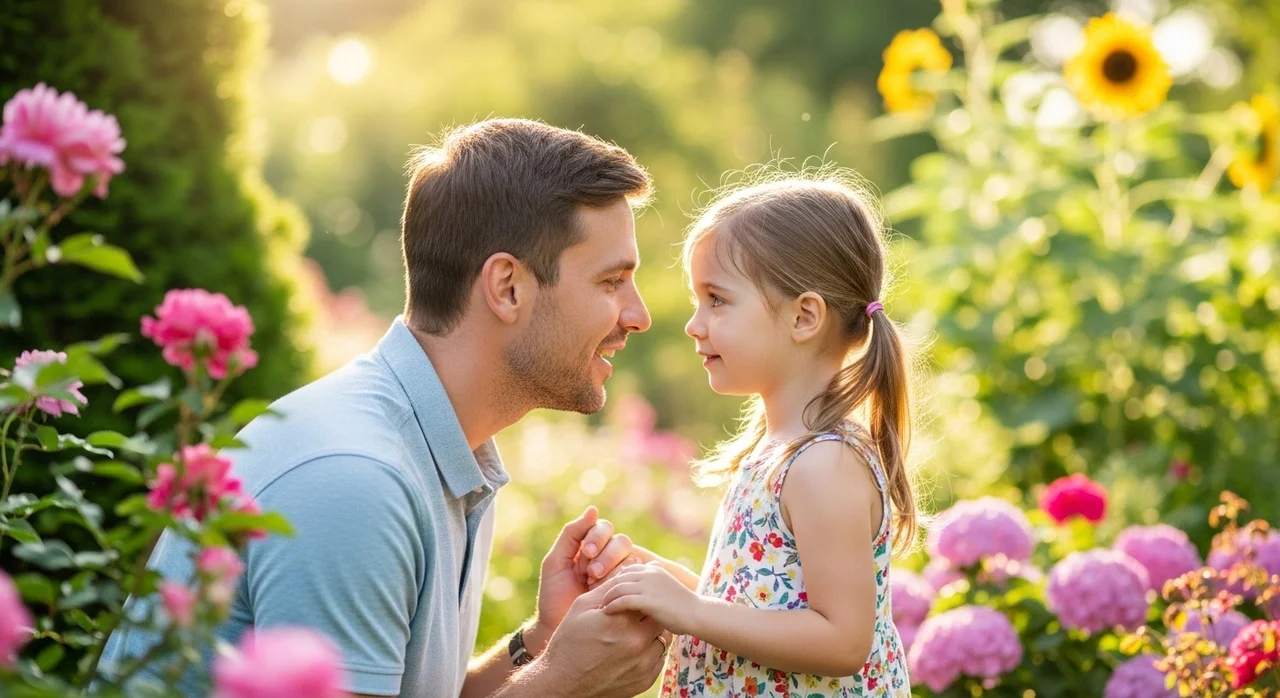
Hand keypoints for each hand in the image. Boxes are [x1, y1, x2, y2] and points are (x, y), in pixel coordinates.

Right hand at [532, 581, 669, 697]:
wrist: (562, 682)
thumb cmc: (569, 641)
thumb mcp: (582, 607)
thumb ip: (608, 588)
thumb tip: (628, 572)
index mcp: (621, 620)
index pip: (645, 598)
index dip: (639, 597)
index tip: (632, 599)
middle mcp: (636, 642)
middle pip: (657, 618)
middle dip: (648, 614)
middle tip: (634, 616)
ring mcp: (642, 664)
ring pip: (661, 639)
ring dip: (651, 634)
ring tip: (632, 634)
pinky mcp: (644, 681)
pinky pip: (659, 660)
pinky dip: (650, 653)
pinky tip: (633, 651)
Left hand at [535, 507, 637, 644]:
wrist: (558, 628)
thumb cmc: (555, 596)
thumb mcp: (556, 562)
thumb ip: (571, 534)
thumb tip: (594, 509)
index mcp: (591, 547)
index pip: (603, 528)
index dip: (596, 538)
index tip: (584, 555)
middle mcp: (608, 557)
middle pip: (620, 541)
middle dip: (605, 555)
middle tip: (591, 573)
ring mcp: (620, 574)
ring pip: (630, 557)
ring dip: (613, 569)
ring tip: (595, 585)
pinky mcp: (629, 590)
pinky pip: (635, 578)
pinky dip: (621, 582)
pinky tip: (607, 594)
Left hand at [601, 562, 701, 635]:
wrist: (697, 614)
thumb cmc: (681, 606)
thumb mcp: (665, 588)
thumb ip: (651, 585)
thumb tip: (636, 591)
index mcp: (654, 568)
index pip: (626, 569)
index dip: (615, 580)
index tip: (607, 591)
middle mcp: (650, 572)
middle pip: (619, 576)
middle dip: (606, 587)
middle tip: (598, 599)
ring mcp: (649, 585)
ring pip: (618, 587)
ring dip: (606, 597)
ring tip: (601, 607)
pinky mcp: (648, 599)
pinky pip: (622, 599)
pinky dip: (612, 605)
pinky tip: (607, 612)